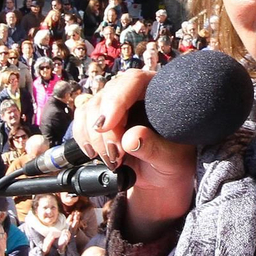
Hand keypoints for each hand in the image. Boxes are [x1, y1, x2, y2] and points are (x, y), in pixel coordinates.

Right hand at [73, 69, 193, 240]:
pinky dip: (84, 139)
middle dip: (105, 130)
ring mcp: (114, 105)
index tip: (107, 125)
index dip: (116, 100)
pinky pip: (81, 121)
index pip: (133, 80)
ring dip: (94, 137)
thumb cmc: (174, 161)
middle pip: (106, 97)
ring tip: (112, 160)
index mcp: (158, 90)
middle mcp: (133, 93)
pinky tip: (96, 154)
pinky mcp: (100, 119)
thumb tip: (131, 139)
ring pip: (90, 109)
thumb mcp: (171, 159)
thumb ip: (154, 148)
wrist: (163, 174)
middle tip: (116, 155)